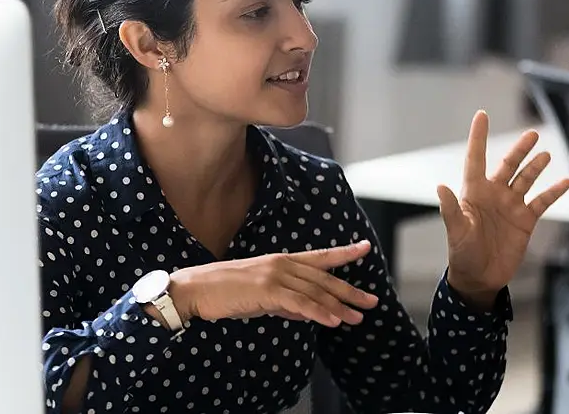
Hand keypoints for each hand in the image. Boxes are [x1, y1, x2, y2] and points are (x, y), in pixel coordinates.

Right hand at [167, 240, 379, 327]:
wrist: (197, 289)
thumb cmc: (226, 292)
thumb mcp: (262, 295)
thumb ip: (285, 301)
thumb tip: (305, 312)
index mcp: (282, 261)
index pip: (319, 256)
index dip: (344, 253)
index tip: (365, 248)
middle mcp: (282, 264)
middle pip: (324, 278)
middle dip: (350, 291)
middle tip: (371, 301)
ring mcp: (275, 275)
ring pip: (315, 292)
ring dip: (338, 307)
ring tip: (357, 318)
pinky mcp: (266, 290)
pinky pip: (299, 303)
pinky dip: (318, 312)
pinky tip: (332, 321)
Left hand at [438, 111, 568, 303]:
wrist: (480, 278)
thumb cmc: (462, 254)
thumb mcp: (456, 232)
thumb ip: (451, 210)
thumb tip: (441, 187)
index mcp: (474, 192)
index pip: (476, 158)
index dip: (478, 137)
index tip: (482, 114)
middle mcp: (494, 194)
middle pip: (508, 165)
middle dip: (520, 149)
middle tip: (532, 134)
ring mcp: (511, 206)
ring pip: (526, 179)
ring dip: (536, 167)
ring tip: (546, 154)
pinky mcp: (525, 220)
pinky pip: (542, 202)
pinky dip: (554, 192)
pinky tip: (565, 182)